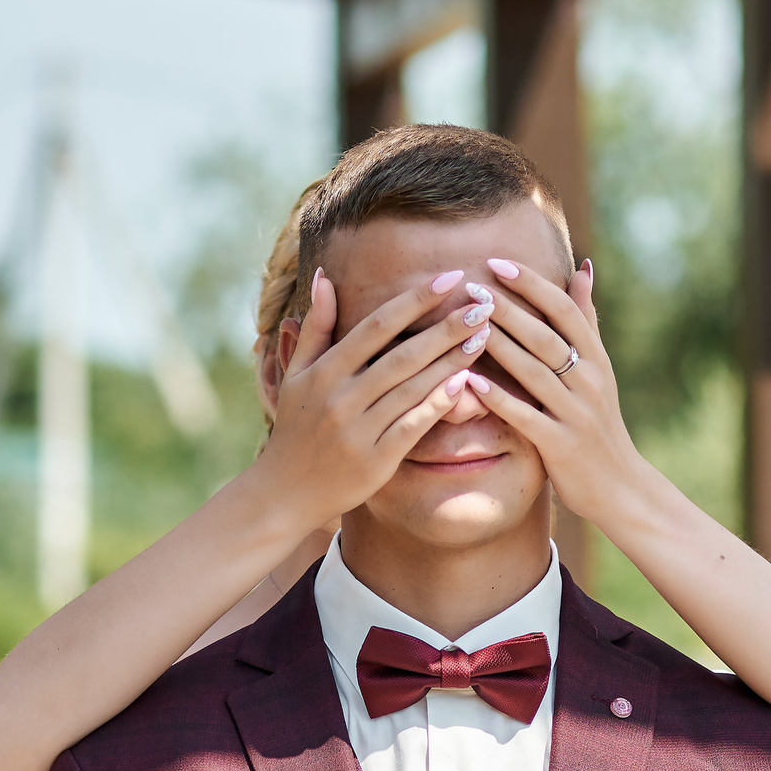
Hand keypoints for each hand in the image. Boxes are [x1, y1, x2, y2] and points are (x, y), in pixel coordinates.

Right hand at [249, 268, 493, 527]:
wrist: (284, 493)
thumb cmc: (295, 428)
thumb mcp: (295, 375)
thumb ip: (315, 327)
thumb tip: (324, 277)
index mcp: (323, 372)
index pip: (377, 326)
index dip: (415, 300)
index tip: (449, 278)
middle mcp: (341, 398)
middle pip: (402, 355)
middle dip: (446, 328)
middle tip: (485, 304)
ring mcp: (358, 431)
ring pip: (412, 388)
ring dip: (451, 360)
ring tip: (483, 336)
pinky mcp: (375, 461)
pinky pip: (413, 426)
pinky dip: (438, 403)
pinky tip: (465, 382)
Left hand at [455, 257, 654, 524]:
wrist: (620, 485)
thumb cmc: (599, 421)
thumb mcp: (599, 368)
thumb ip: (586, 319)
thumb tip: (584, 267)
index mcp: (596, 358)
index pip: (564, 309)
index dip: (531, 284)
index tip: (496, 262)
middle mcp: (589, 381)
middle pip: (546, 335)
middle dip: (509, 308)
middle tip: (471, 285)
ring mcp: (575, 413)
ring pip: (534, 371)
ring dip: (500, 344)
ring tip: (467, 322)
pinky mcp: (560, 445)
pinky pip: (525, 416)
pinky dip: (499, 397)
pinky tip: (471, 381)